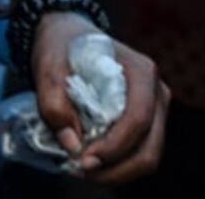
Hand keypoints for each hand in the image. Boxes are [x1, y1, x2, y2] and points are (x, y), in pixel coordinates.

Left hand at [31, 12, 169, 185]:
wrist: (67, 34)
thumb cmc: (62, 46)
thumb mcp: (47, 65)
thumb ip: (53, 102)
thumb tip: (71, 144)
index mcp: (141, 71)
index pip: (138, 119)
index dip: (114, 147)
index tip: (83, 159)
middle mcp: (156, 91)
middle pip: (150, 147)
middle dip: (116, 168)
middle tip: (81, 170)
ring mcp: (155, 108)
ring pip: (147, 155)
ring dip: (117, 170)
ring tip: (84, 168)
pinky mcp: (146, 121)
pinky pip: (139, 152)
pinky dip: (118, 164)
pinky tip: (92, 159)